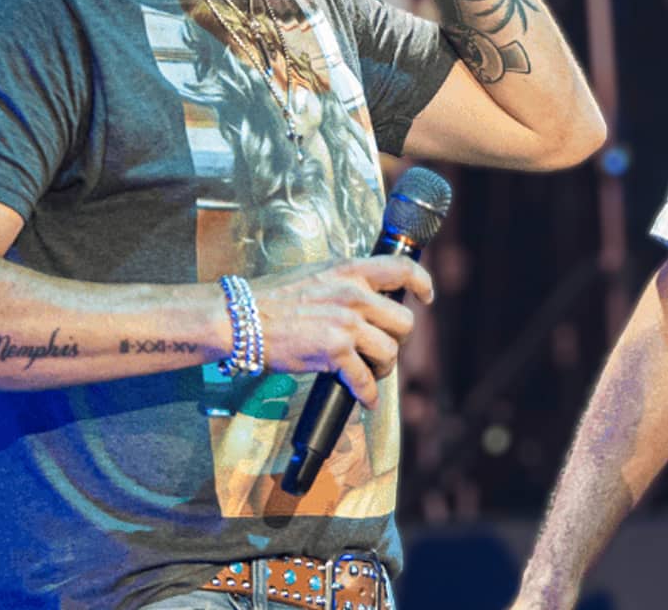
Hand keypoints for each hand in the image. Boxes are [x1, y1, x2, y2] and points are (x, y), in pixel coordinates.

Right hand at [248, 255, 434, 404]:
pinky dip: (367, 393)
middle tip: (381, 348)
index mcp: (350, 271)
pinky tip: (364, 398)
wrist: (241, 318)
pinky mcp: (334, 351)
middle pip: (404, 321)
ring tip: (369, 373)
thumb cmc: (271, 299)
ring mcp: (345, 322)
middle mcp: (354, 294)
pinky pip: (364, 378)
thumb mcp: (315, 275)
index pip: (401, 268)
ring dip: (382, 367)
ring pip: (390, 351)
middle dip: (397, 340)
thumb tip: (367, 298)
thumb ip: (344, 282)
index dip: (422, 282)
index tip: (426, 296)